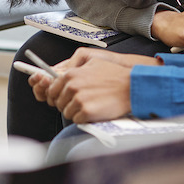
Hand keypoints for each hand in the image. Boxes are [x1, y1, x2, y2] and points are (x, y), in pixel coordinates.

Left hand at [44, 48, 160, 123]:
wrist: (131, 86)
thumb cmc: (115, 75)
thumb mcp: (92, 62)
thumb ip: (75, 69)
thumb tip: (61, 75)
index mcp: (71, 74)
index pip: (52, 90)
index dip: (58, 95)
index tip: (65, 98)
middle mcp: (72, 86)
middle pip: (58, 102)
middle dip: (67, 104)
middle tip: (81, 103)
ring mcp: (79, 99)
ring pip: (66, 112)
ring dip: (76, 112)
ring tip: (90, 106)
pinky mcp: (86, 111)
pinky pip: (76, 120)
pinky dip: (84, 119)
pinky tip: (94, 111)